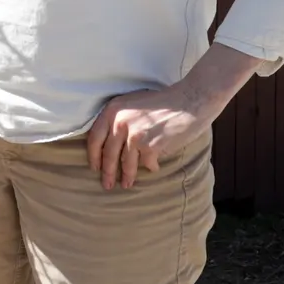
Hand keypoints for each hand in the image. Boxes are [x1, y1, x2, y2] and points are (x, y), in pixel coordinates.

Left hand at [84, 42, 263, 190]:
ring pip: (125, 162)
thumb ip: (120, 119)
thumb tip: (109, 144)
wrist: (190, 99)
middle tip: (107, 184)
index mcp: (113, 109)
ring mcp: (134, 134)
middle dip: (107, 172)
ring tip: (127, 184)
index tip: (94, 167)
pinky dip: (150, 166)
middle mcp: (120, 121)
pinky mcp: (149, 145)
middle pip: (107, 153)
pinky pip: (146, 163)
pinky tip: (154, 166)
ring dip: (126, 176)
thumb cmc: (164, 102)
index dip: (93, 155)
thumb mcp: (134, 104)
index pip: (95, 137)